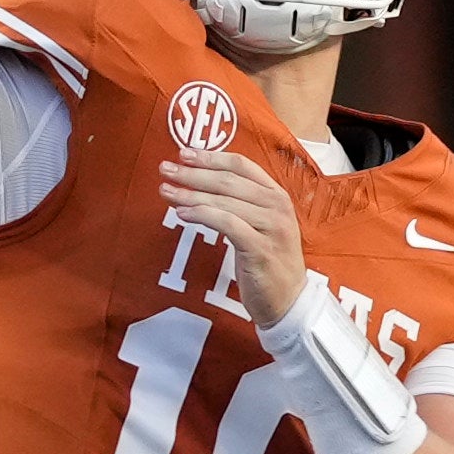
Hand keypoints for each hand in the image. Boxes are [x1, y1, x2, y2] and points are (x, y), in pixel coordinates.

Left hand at [159, 148, 305, 325]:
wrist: (288, 301)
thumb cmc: (267, 261)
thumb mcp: (258, 225)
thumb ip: (239, 203)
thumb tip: (200, 182)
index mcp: (276, 194)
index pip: (242, 165)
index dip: (210, 157)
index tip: (183, 153)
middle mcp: (277, 206)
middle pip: (228, 180)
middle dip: (193, 173)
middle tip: (165, 169)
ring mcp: (271, 227)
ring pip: (224, 201)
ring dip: (191, 194)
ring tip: (166, 191)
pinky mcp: (261, 249)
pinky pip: (227, 225)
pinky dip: (203, 215)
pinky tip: (182, 214)